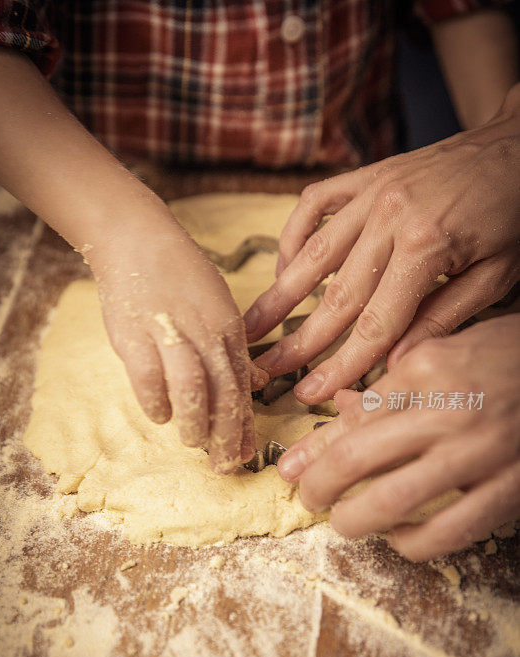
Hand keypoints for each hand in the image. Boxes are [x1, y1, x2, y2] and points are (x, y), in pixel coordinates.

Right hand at [90, 211, 259, 473]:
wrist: (135, 239)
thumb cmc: (179, 275)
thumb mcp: (218, 305)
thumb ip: (234, 348)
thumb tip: (256, 382)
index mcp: (228, 326)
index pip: (242, 383)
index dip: (246, 422)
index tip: (247, 453)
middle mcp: (205, 331)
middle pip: (224, 391)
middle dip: (227, 433)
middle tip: (225, 465)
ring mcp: (170, 331)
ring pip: (192, 385)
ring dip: (195, 421)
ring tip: (193, 443)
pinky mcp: (135, 333)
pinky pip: (149, 377)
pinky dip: (155, 401)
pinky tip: (160, 415)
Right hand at [243, 84, 519, 405]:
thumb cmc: (515, 212)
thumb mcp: (497, 275)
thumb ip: (441, 319)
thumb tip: (394, 365)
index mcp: (426, 248)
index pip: (374, 326)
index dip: (341, 366)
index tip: (310, 394)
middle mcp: (390, 218)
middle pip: (334, 296)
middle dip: (298, 340)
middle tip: (265, 370)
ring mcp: (373, 192)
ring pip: (314, 253)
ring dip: (279, 294)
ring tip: (251, 325)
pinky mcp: (366, 176)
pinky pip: (315, 204)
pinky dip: (294, 235)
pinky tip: (285, 266)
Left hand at [276, 316, 519, 560]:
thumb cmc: (511, 357)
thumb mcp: (448, 351)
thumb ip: (395, 385)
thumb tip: (341, 409)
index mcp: (426, 367)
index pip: (352, 417)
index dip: (312, 450)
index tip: (291, 469)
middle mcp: (447, 408)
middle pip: (355, 458)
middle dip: (318, 487)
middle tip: (308, 499)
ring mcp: (479, 452)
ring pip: (392, 501)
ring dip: (354, 521)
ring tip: (343, 523)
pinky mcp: (508, 489)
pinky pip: (446, 532)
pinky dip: (412, 543)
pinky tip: (400, 538)